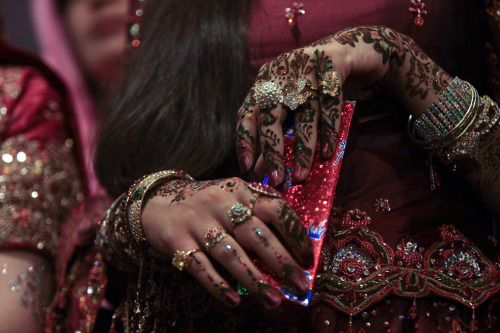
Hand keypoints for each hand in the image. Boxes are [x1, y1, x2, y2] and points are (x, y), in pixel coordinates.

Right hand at [141, 177, 313, 307]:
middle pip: (257, 235)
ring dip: (254, 280)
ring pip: (231, 255)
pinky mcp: (178, 241)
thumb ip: (257, 212)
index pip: (276, 209)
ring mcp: (199, 223)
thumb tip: (292, 247)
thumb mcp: (232, 197)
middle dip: (282, 263)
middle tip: (300, 286)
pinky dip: (218, 285)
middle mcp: (221, 204)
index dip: (295, 234)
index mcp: (241, 191)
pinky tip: (234, 301)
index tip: (307, 258)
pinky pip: (200, 266)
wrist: (157, 201)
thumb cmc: (206, 204)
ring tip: (274, 300)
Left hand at [236, 25, 451, 185]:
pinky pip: (331, 106)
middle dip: (273, 150)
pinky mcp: (332, 66)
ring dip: (302, 149)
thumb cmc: (313, 85)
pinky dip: (329, 132)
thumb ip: (275, 133)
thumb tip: (260, 170)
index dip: (245, 140)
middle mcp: (281, 74)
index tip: (246, 167)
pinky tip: (327, 154)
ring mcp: (306, 69)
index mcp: (265, 81)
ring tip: (301, 176)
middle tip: (275, 179)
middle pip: (272, 115)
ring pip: (303, 115)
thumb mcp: (291, 106)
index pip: (247, 113)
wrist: (350, 49)